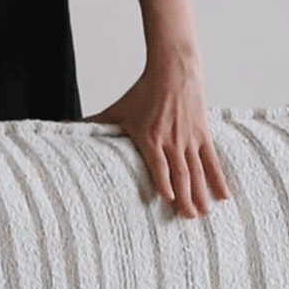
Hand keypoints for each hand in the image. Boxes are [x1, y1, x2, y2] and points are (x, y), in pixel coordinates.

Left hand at [87, 56, 228, 217]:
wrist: (173, 70)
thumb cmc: (143, 92)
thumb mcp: (118, 109)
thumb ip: (94, 124)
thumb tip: (64, 129)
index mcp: (150, 137)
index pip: (159, 164)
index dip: (164, 182)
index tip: (168, 200)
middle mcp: (172, 140)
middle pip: (181, 173)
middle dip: (185, 197)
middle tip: (189, 218)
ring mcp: (189, 138)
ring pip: (197, 170)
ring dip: (201, 193)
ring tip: (204, 214)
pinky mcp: (202, 134)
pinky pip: (212, 160)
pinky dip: (219, 178)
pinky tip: (224, 195)